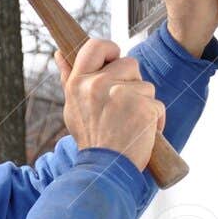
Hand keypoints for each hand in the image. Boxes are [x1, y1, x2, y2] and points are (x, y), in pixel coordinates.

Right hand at [60, 37, 166, 171]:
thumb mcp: (73, 108)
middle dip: (132, 83)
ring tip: (130, 123)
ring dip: (144, 103)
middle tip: (122, 108)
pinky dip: (155, 120)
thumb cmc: (91, 140)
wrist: (104, 172)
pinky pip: (158, 105)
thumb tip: (59, 53)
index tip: (114, 60)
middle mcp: (98, 85)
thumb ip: (69, 79)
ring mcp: (122, 95)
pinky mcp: (143, 108)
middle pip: (130, 64)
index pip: (95, 46)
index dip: (110, 49)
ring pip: (146, 85)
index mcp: (79, 83)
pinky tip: (144, 132)